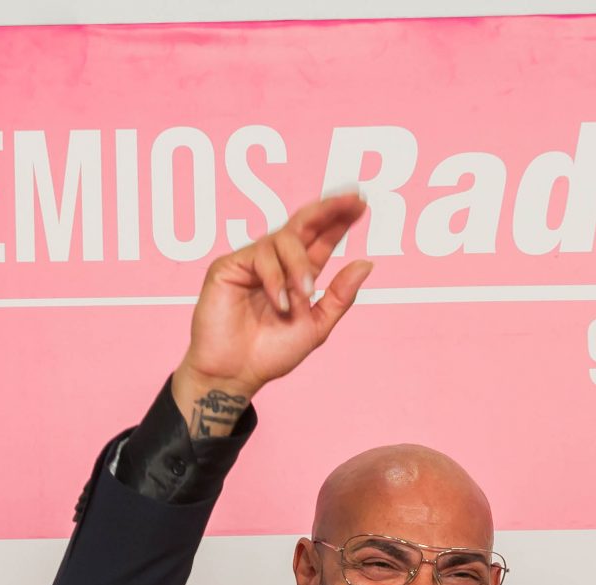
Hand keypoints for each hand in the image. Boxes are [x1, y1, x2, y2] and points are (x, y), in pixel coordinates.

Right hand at [170, 192, 374, 431]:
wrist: (236, 374)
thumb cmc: (270, 353)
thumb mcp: (316, 326)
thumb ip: (340, 297)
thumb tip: (366, 264)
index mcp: (298, 274)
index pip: (321, 238)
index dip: (339, 219)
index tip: (361, 202)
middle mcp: (276, 263)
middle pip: (303, 224)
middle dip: (328, 210)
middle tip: (351, 200)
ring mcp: (252, 262)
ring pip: (284, 240)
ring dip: (300, 265)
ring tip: (304, 295)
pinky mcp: (229, 266)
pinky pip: (260, 257)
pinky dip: (276, 279)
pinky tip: (280, 302)